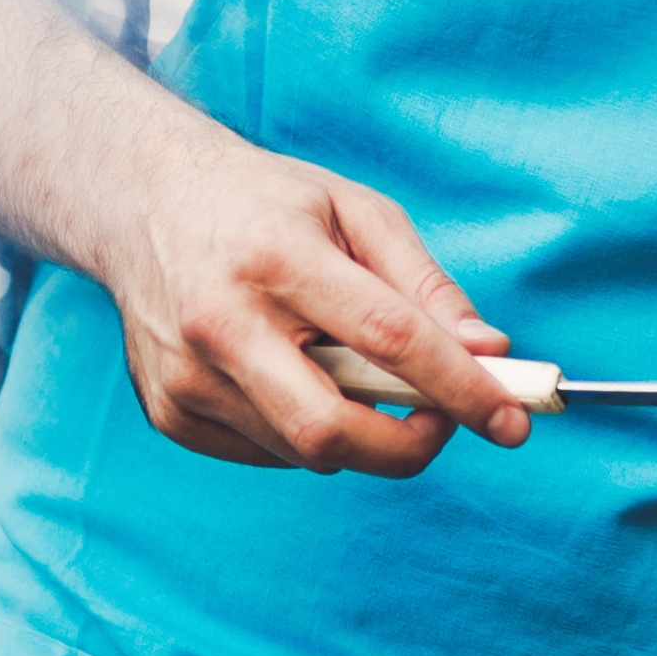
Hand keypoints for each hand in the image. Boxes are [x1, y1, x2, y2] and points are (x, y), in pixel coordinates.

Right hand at [97, 107, 529, 475]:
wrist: (141, 202)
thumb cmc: (267, 203)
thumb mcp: (356, 211)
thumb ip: (425, 284)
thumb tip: (489, 353)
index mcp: (275, 255)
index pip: (387, 340)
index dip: (461, 387)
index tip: (515, 419)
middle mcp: (219, 322)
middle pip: (332, 431)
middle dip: (409, 446)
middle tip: (441, 419)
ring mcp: (185, 376)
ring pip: (305, 452)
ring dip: (358, 431)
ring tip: (348, 366)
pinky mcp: (168, 412)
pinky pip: (268, 453)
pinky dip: (305, 434)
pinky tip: (294, 375)